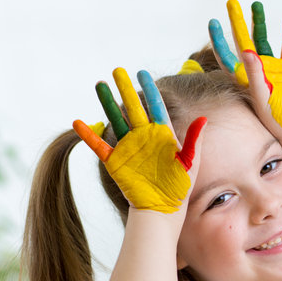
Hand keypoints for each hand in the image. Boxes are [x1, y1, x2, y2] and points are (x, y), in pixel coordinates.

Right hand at [73, 68, 205, 213]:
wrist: (161, 210)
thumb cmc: (179, 189)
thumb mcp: (189, 164)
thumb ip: (193, 141)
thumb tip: (204, 119)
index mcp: (163, 136)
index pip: (155, 107)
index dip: (149, 90)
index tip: (143, 73)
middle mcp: (144, 138)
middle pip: (133, 108)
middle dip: (125, 89)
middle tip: (118, 70)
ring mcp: (129, 148)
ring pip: (116, 120)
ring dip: (107, 102)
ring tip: (100, 84)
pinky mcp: (116, 162)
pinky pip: (99, 146)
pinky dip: (88, 135)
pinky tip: (78, 122)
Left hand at [209, 0, 281, 129]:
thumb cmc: (275, 118)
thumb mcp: (261, 95)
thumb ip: (254, 72)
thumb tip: (245, 49)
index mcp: (243, 78)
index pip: (226, 55)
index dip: (218, 40)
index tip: (212, 22)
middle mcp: (255, 71)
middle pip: (243, 41)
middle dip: (237, 22)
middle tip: (231, 3)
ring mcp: (272, 69)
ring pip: (263, 41)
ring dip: (259, 23)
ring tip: (256, 4)